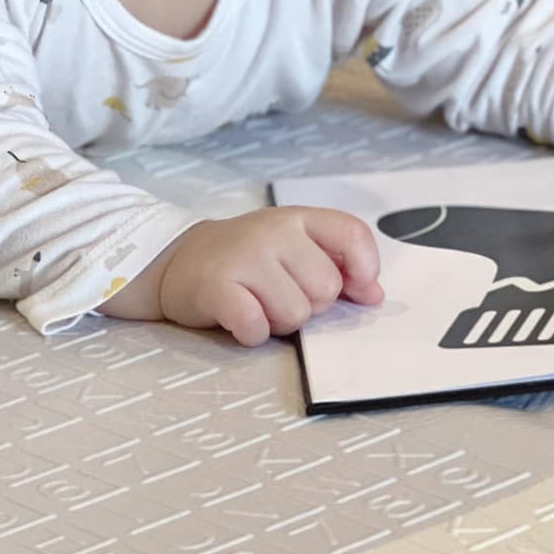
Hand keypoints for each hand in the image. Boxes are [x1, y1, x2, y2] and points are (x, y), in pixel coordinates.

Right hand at [101, 206, 384, 345]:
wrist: (177, 261)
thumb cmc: (247, 259)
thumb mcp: (293, 249)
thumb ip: (336, 266)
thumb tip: (375, 296)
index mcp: (299, 219)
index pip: (353, 234)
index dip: (365, 268)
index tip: (357, 289)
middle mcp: (274, 231)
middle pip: (326, 290)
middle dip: (309, 306)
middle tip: (279, 296)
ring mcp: (245, 256)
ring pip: (295, 315)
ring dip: (278, 323)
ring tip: (256, 305)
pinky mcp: (217, 287)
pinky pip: (257, 328)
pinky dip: (251, 334)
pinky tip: (237, 318)